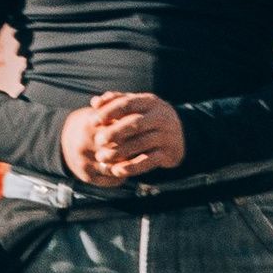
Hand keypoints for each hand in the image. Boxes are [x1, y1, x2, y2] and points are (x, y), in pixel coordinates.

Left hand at [60, 93, 184, 185]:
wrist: (178, 135)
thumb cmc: (148, 118)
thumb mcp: (136, 106)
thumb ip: (115, 102)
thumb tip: (95, 102)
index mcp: (150, 101)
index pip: (128, 104)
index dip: (109, 112)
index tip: (93, 121)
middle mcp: (161, 117)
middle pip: (135, 123)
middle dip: (114, 132)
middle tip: (97, 140)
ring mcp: (166, 135)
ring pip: (141, 143)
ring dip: (119, 151)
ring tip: (101, 157)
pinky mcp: (168, 154)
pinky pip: (149, 161)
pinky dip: (132, 167)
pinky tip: (117, 170)